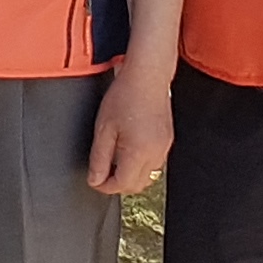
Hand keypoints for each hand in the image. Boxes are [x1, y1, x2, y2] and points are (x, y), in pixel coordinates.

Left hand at [86, 55, 174, 195]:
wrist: (148, 75)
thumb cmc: (125, 95)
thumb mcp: (103, 128)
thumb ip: (98, 158)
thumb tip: (95, 180)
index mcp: (139, 152)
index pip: (122, 185)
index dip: (105, 187)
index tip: (94, 180)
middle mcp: (156, 154)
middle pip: (136, 185)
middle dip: (117, 184)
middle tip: (101, 172)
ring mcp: (164, 148)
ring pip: (146, 176)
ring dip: (129, 174)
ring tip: (113, 158)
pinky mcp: (167, 141)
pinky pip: (154, 163)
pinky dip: (140, 164)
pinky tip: (128, 148)